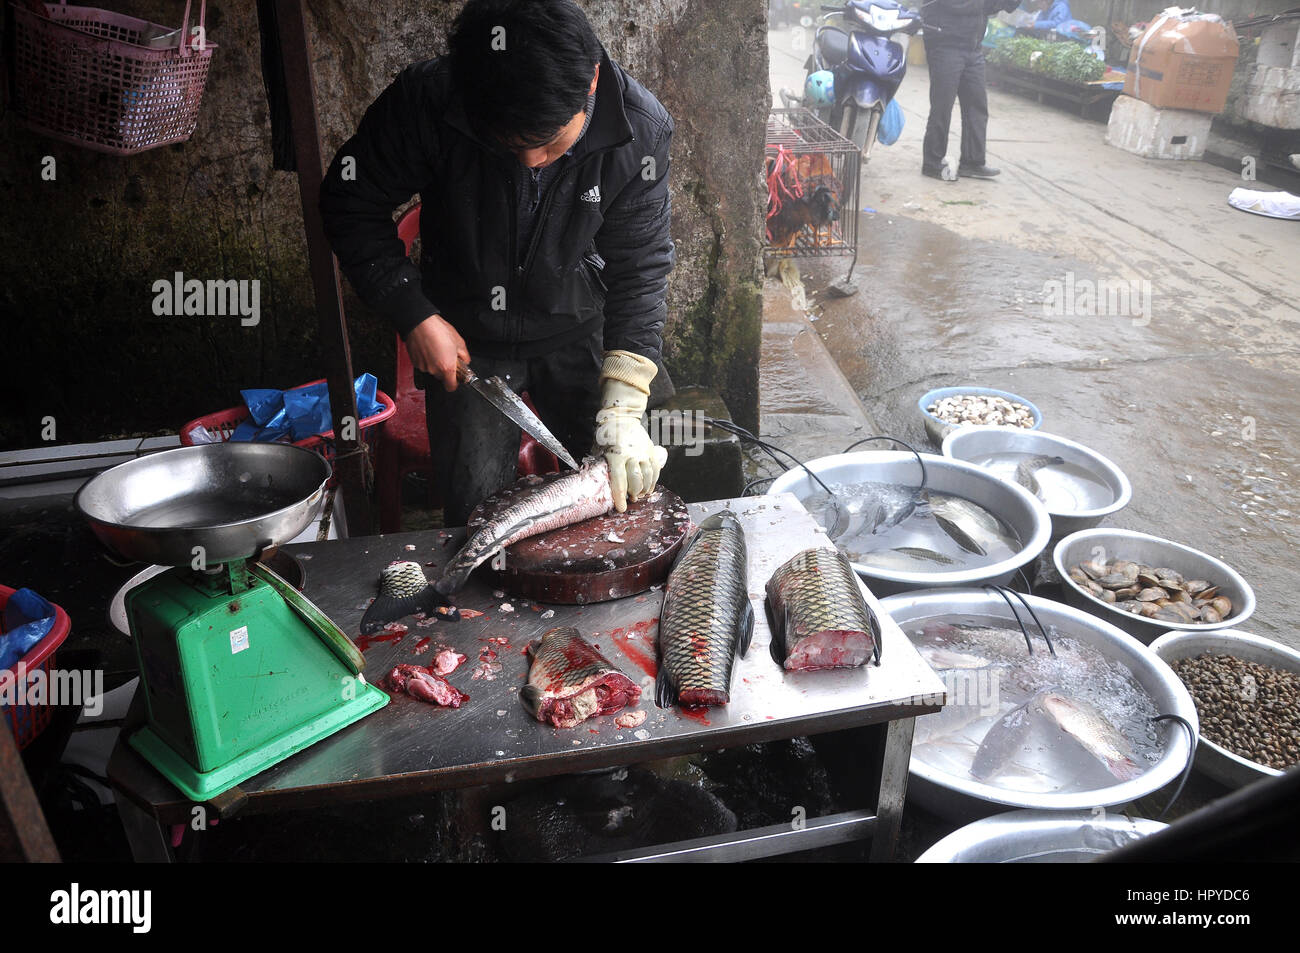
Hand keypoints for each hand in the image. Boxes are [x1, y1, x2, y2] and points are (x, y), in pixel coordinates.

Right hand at [404, 314, 468, 391]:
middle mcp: (434, 370)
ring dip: (435, 363)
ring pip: (432, 370)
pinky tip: (429, 348)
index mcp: (447, 367)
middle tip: (447, 356)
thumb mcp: (459, 342)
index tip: (456, 378)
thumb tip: (465, 361)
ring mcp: (423, 366)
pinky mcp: (415, 362)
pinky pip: (424, 364)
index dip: (454, 383)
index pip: (451, 387)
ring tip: (437, 349)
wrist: (420, 323)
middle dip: (445, 368)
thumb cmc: (439, 330)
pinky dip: (427, 359)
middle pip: (442, 377)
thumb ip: (465, 356)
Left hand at [593, 351, 665, 511]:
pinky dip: (653, 481)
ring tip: (640, 494)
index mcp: (616, 455)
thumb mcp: (599, 451)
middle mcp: (632, 455)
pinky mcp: (651, 451)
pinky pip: (656, 470)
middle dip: (634, 493)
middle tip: (631, 498)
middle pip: (636, 481)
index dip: (620, 497)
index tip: (622, 508)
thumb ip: (601, 467)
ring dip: (644, 489)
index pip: (619, 480)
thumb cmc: (606, 436)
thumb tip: (598, 485)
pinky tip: (649, 488)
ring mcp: (643, 453)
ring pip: (648, 477)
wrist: (621, 417)